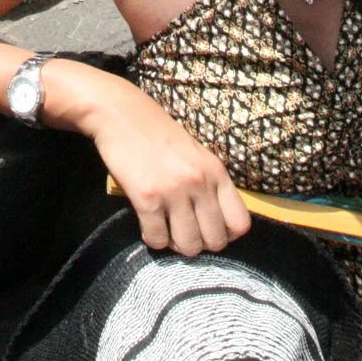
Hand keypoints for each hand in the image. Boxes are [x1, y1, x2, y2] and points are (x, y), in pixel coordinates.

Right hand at [85, 84, 249, 257]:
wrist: (121, 114)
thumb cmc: (159, 134)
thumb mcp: (197, 154)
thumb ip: (210, 183)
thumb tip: (216, 222)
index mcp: (216, 171)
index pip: (240, 223)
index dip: (227, 235)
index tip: (210, 230)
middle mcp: (200, 182)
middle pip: (215, 241)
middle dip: (200, 243)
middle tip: (184, 233)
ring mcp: (173, 191)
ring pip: (188, 246)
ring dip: (176, 245)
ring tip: (166, 229)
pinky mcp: (147, 198)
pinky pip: (157, 239)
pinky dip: (153, 238)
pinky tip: (148, 224)